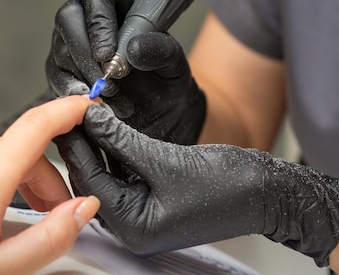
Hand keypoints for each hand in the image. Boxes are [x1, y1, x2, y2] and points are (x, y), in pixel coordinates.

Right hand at [46, 0, 204, 144]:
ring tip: (116, 100)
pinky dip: (76, 95)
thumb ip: (161, 50)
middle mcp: (84, 17)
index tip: (108, 54)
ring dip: (86, 79)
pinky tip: (99, 107)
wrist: (158, 113)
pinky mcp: (59, 72)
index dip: (97, 16)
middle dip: (86, 54)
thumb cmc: (164, 79)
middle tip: (109, 82)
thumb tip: (133, 48)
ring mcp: (67, 43)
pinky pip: (56, 79)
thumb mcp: (175, 65)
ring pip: (60, 52)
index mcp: (114, 2)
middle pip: (67, 18)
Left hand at [58, 103, 338, 266]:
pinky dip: (115, 149)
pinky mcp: (153, 198)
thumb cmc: (230, 186)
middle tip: (72, 110)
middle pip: (94, 178)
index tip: (68, 113)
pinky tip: (107, 125)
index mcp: (134, 228)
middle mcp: (134, 226)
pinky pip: (123, 172)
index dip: (77, 143)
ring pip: (106, 173)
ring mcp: (143, 213)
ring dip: (98, 144)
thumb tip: (92, 118)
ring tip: (87, 112)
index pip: (90, 180)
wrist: (270, 191)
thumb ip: (122, 139)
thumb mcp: (167, 159)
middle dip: (84, 143)